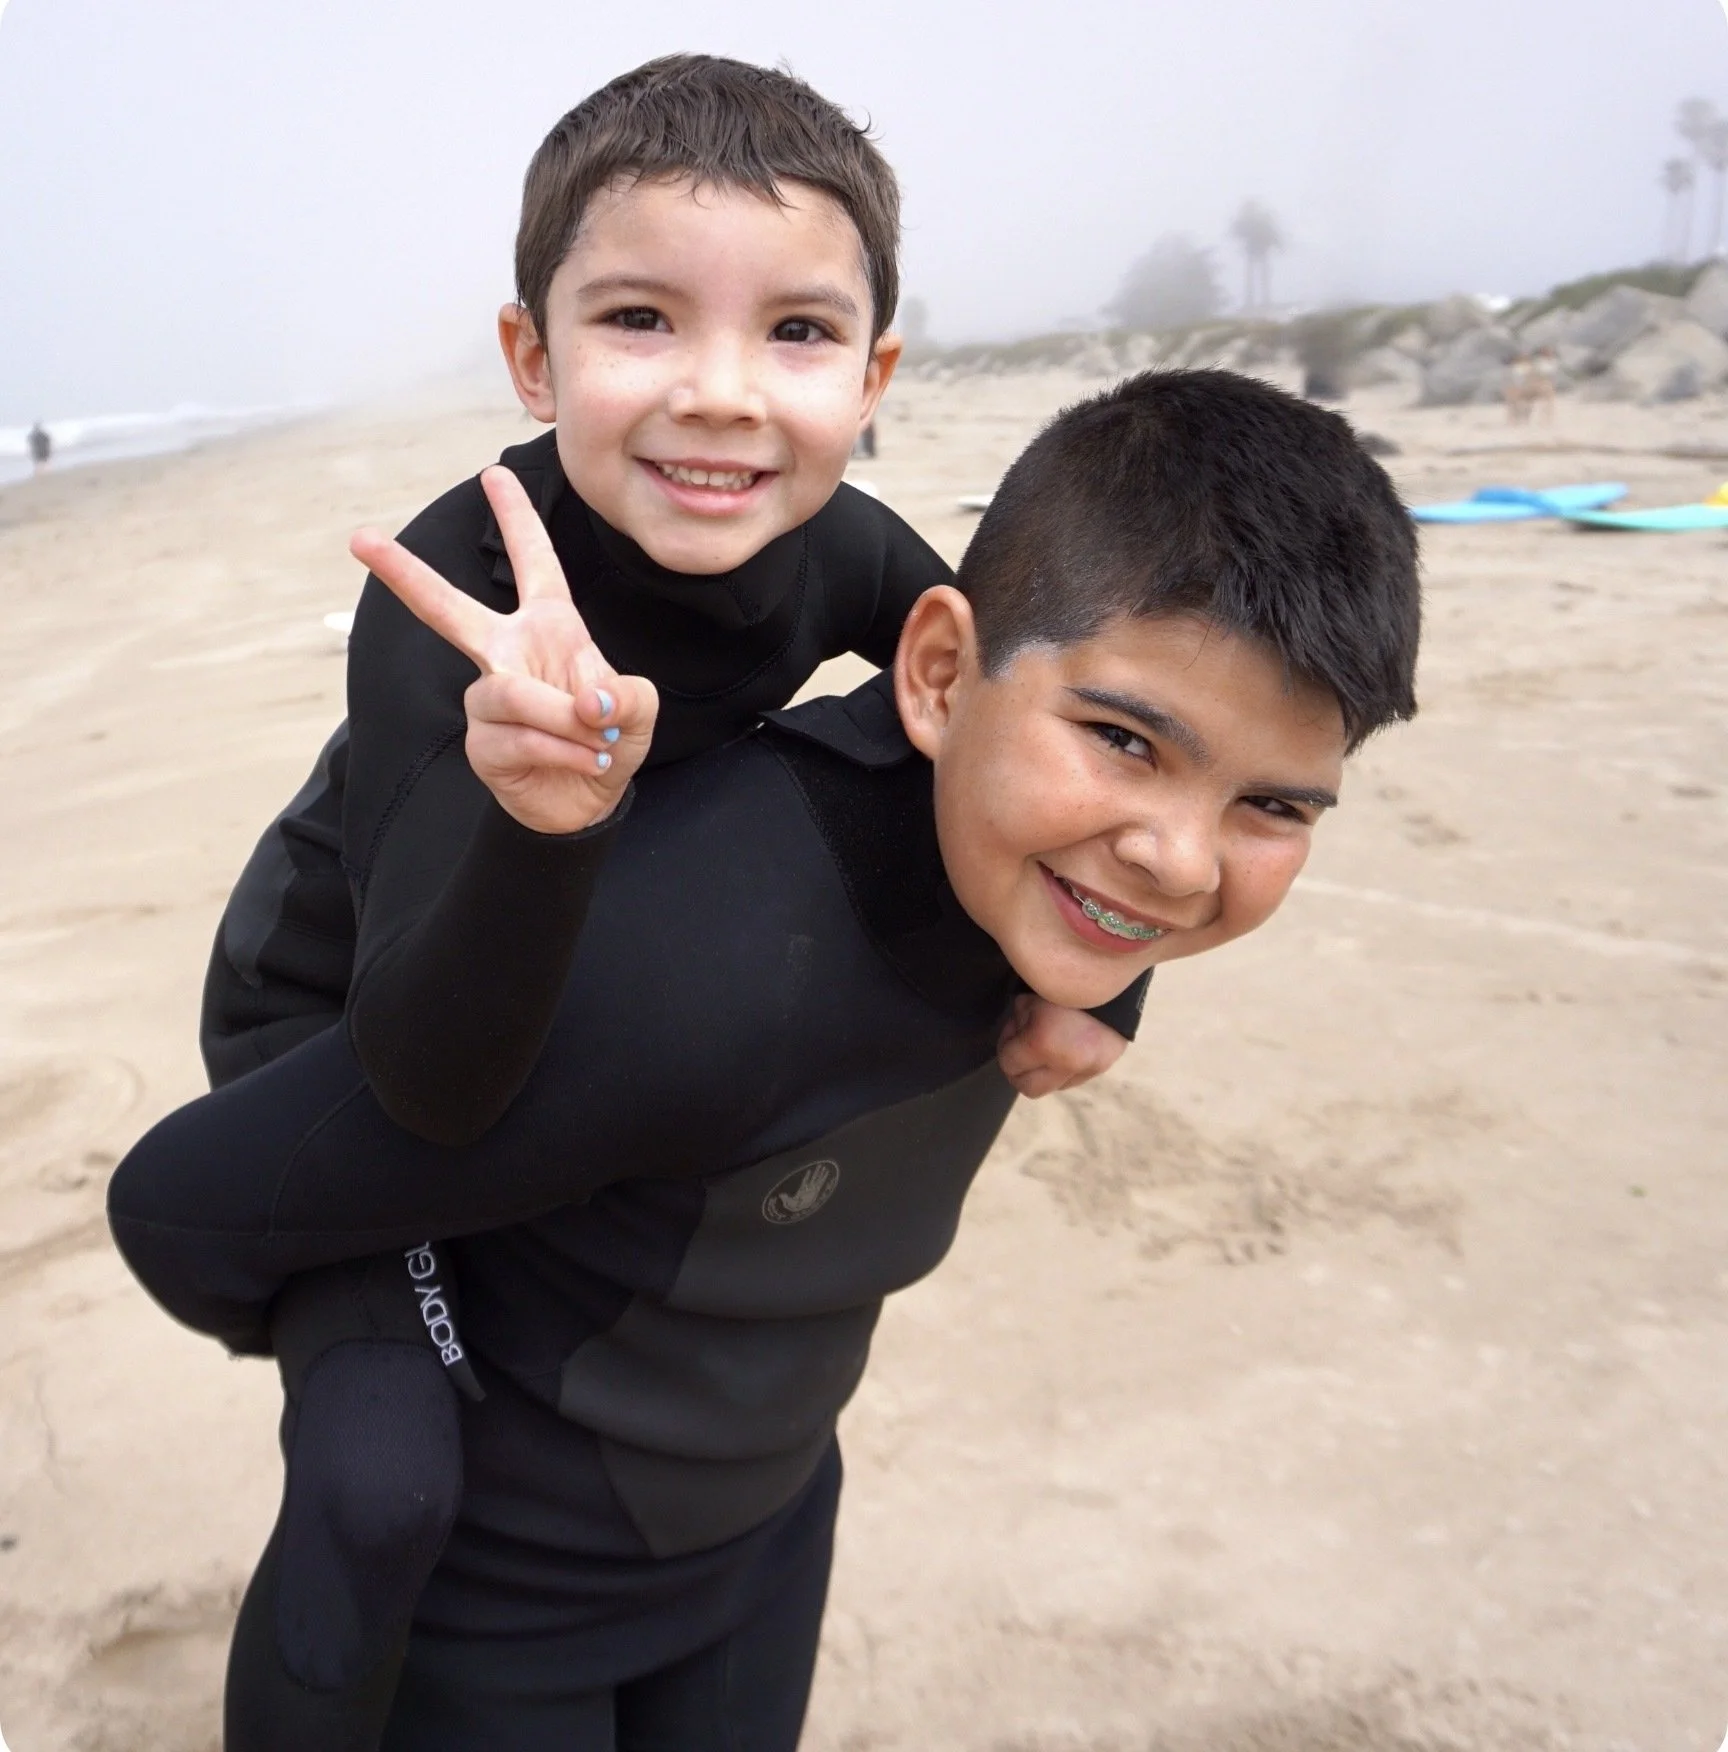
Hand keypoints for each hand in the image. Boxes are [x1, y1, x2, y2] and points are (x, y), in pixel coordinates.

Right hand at [351, 467, 657, 835]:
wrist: (588, 800)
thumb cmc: (609, 740)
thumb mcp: (638, 710)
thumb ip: (627, 696)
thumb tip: (587, 703)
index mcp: (549, 626)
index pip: (534, 562)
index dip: (517, 518)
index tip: (493, 473)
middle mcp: (508, 652)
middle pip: (447, 608)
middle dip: (405, 573)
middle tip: (360, 539)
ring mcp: (488, 697)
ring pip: (512, 693)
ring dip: (564, 721)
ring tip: (598, 741)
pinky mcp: (482, 740)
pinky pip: (517, 736)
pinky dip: (561, 751)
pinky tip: (582, 761)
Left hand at [995, 993, 1127, 1097]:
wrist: (1113, 972)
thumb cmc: (1064, 980)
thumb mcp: (1031, 995)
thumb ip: (1019, 1020)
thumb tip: (1016, 1036)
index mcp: (1044, 1043)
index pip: (1009, 1064)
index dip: (1007, 1043)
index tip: (1016, 1024)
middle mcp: (1067, 1063)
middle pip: (1029, 1089)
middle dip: (1020, 1069)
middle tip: (1023, 1045)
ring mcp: (1089, 1068)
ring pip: (1053, 1087)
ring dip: (1044, 1070)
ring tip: (1048, 1042)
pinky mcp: (1104, 1066)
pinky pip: (1074, 1079)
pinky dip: (1064, 1068)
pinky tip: (1066, 1044)